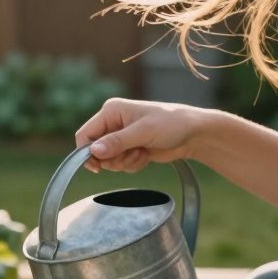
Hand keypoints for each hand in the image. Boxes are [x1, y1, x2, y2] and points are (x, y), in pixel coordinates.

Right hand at [75, 98, 211, 172]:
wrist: (192, 134)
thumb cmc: (171, 124)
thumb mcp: (143, 132)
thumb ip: (117, 142)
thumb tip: (93, 151)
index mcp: (111, 111)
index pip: (85, 135)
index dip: (87, 152)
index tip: (97, 167)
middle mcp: (112, 123)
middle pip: (95, 151)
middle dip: (114, 158)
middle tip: (132, 153)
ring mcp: (121, 136)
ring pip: (108, 161)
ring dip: (125, 162)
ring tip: (142, 152)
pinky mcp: (129, 148)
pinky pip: (120, 165)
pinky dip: (133, 164)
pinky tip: (146, 155)